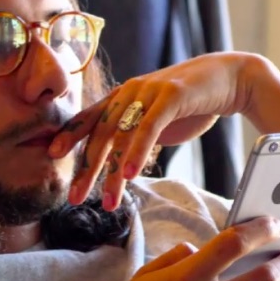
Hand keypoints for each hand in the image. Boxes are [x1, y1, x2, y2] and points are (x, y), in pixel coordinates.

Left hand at [48, 52, 254, 208]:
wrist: (228, 79)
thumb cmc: (188, 103)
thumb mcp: (153, 119)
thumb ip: (132, 133)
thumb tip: (114, 163)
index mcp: (120, 97)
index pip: (88, 119)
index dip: (69, 136)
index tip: (51, 156)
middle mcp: (129, 92)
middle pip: (99, 134)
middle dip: (86, 169)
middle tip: (74, 197)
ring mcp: (149, 93)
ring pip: (121, 136)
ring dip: (112, 173)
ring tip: (108, 202)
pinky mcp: (171, 97)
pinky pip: (148, 128)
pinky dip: (137, 153)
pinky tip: (130, 176)